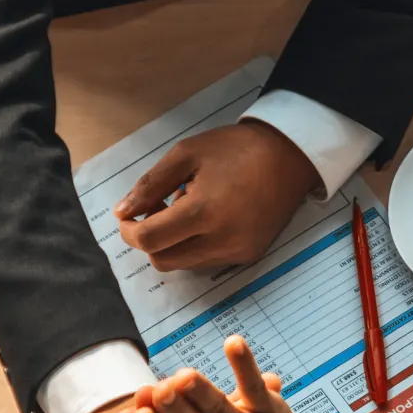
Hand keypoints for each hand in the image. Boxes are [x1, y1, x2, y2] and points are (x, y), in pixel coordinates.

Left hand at [115, 120, 320, 271]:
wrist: (290, 156)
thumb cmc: (235, 149)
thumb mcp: (186, 154)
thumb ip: (150, 184)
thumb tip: (122, 211)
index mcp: (204, 212)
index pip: (149, 240)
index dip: (129, 231)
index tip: (130, 215)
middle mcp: (221, 241)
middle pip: (163, 260)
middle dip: (149, 239)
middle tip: (158, 209)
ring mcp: (237, 252)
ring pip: (184, 263)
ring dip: (173, 243)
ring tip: (187, 210)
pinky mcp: (249, 255)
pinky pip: (208, 261)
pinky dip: (195, 245)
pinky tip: (207, 219)